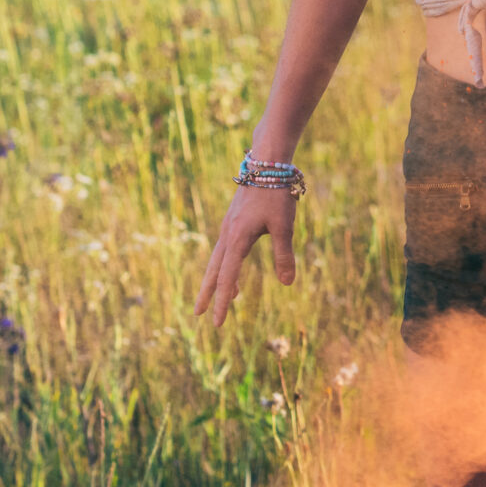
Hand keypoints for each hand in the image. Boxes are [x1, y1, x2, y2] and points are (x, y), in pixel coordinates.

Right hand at [194, 185, 298, 328]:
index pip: (227, 278)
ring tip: (220, 300)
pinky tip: (232, 270)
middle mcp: (228, 234)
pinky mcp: (234, 220)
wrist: (267, 162)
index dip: (222, 302)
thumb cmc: (276, 193)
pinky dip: (225, 265)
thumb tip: (287, 283)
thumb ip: (284, 255)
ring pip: (217, 260)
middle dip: (207, 294)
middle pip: (213, 271)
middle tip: (198, 315)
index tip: (217, 323)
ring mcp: (228, 226)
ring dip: (215, 280)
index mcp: (237, 239)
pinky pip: (225, 249)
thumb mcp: (284, 226)